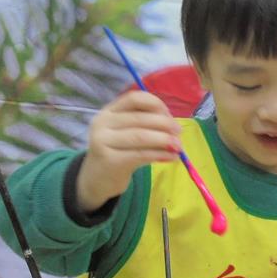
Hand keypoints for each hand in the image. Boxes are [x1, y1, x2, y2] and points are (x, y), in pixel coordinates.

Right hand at [76, 90, 181, 212]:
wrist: (97, 179)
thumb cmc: (118, 152)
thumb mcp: (126, 133)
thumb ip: (145, 124)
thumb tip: (173, 125)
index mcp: (108, 111)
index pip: (134, 98)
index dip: (155, 104)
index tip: (169, 115)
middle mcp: (102, 123)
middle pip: (140, 119)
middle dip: (165, 124)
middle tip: (179, 132)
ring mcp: (103, 142)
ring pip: (141, 136)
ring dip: (164, 140)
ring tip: (179, 146)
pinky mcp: (110, 161)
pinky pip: (141, 154)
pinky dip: (160, 154)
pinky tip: (171, 157)